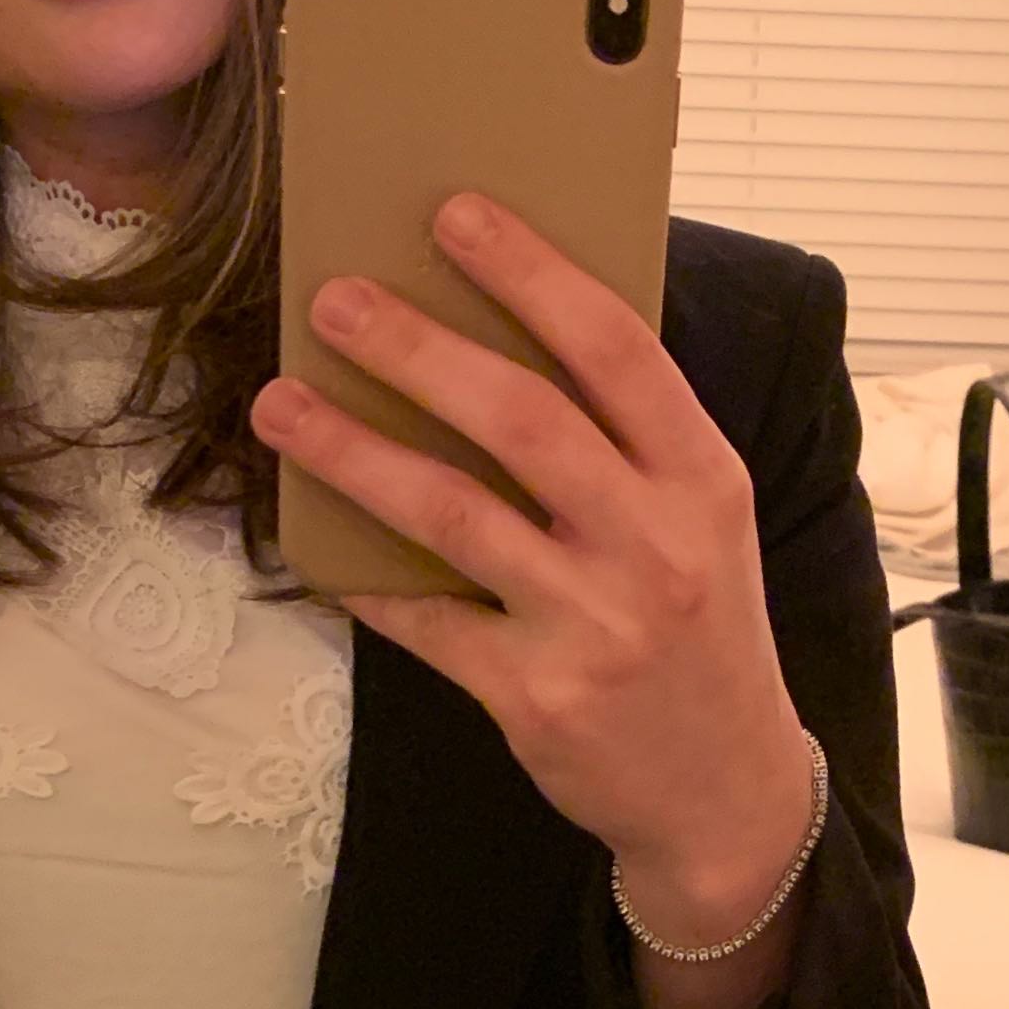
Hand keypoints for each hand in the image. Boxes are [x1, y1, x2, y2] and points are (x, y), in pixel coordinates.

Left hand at [253, 194, 819, 941]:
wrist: (726, 793)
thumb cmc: (701, 632)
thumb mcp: (705, 524)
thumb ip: (630, 441)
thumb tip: (500, 332)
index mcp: (704, 481)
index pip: (618, 351)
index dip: (533, 275)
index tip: (455, 215)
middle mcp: (656, 547)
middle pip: (523, 421)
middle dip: (418, 351)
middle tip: (335, 301)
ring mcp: (595, 627)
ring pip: (453, 516)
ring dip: (355, 452)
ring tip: (282, 404)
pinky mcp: (535, 697)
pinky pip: (427, 620)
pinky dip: (366, 578)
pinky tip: (313, 541)